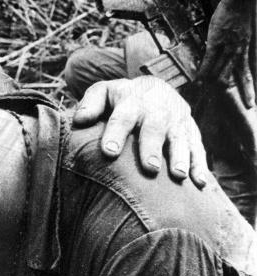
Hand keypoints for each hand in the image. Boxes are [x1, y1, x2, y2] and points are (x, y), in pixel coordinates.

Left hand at [73, 76, 207, 187]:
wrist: (154, 88)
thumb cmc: (121, 98)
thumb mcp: (103, 92)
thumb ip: (90, 104)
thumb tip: (79, 120)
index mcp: (131, 101)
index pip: (121, 117)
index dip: (115, 134)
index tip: (109, 152)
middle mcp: (156, 110)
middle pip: (154, 128)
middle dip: (152, 147)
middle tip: (150, 168)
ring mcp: (176, 120)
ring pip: (180, 138)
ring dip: (180, 157)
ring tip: (178, 176)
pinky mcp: (191, 131)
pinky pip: (197, 147)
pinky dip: (199, 164)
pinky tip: (198, 183)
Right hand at [198, 0, 256, 107]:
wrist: (239, 0)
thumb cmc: (241, 12)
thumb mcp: (245, 31)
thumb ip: (239, 44)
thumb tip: (232, 54)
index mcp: (249, 47)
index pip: (251, 71)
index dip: (251, 86)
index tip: (254, 99)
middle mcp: (241, 50)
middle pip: (244, 75)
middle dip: (246, 91)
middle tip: (249, 106)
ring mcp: (228, 47)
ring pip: (225, 70)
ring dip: (221, 85)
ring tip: (218, 98)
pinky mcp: (216, 42)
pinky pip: (209, 60)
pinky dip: (203, 72)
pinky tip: (199, 83)